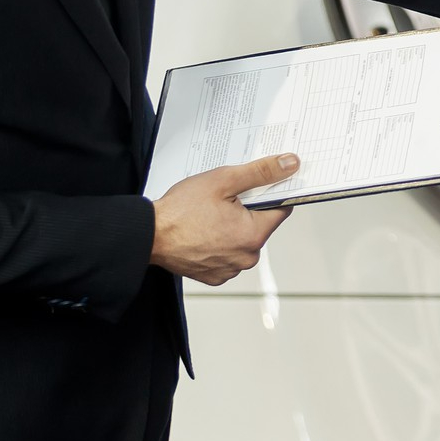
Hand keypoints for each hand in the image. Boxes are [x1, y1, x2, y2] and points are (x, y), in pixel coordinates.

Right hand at [150, 153, 298, 285]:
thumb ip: (261, 172)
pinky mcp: (215, 276)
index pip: (281, 209)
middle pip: (261, 225)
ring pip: (243, 240)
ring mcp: (230, 269)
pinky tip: (204, 231)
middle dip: (247, 210)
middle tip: (224, 199)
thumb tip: (290, 164)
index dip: (271, 194)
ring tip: (210, 216)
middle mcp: (246, 258)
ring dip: (233, 227)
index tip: (259, 186)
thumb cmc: (181, 211)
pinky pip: (228, 254)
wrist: (149, 236)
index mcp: (254, 235)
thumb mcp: (224, 180)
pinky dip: (220, 242)